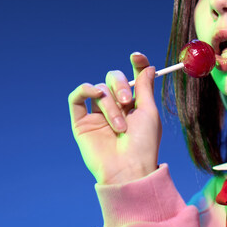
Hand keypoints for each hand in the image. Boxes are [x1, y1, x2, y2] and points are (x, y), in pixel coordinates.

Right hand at [68, 52, 161, 184]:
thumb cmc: (143, 145)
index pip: (134, 78)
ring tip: (119, 127)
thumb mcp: (149, 112)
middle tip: (125, 102)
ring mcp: (97, 115)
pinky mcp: (81, 122)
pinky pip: (77, 98)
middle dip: (119, 85)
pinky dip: (84, 90)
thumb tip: (148, 66)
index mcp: (134, 106)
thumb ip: (145, 88)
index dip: (136, 65)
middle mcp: (116, 109)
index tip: (137, 57)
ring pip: (99, 91)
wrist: (127, 169)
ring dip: (109, 105)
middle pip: (113, 79)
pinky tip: (93, 93)